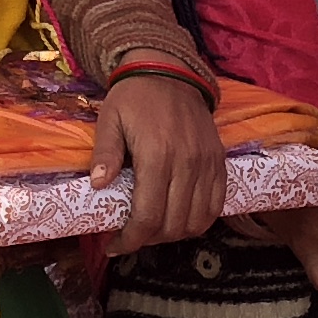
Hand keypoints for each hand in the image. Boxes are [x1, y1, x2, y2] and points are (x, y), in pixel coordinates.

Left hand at [90, 75, 227, 253]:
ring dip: (175, 234)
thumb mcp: (109, 119)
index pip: (148, 216)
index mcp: (157, 154)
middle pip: (174, 224)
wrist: (169, 71)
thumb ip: (105, 153)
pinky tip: (179, 219)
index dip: (131, 239)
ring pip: (198, 220)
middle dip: (149, 240)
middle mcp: (187, 163)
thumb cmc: (133, 97)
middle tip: (131, 237)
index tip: (115, 245)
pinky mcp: (219, 161)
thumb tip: (98, 186)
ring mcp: (207, 163)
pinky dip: (199, 220)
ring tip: (154, 230)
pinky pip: (216, 204)